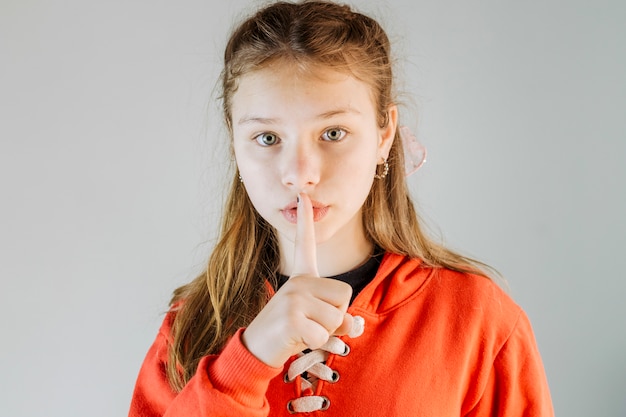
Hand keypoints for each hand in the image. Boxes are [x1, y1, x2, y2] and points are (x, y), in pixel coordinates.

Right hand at [241, 193, 353, 367]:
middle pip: (344, 296)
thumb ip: (341, 320)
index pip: (306, 244)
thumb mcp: (318, 322)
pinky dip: (316, 344)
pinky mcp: (292, 317)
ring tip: (303, 332)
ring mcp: (293, 297)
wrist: (256, 349)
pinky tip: (296, 340)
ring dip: (326, 333)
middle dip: (336, 317)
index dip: (306, 220)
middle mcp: (297, 282)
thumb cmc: (290, 333)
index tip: (303, 196)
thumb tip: (356, 326)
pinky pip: (324, 335)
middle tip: (311, 323)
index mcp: (301, 277)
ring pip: (336, 318)